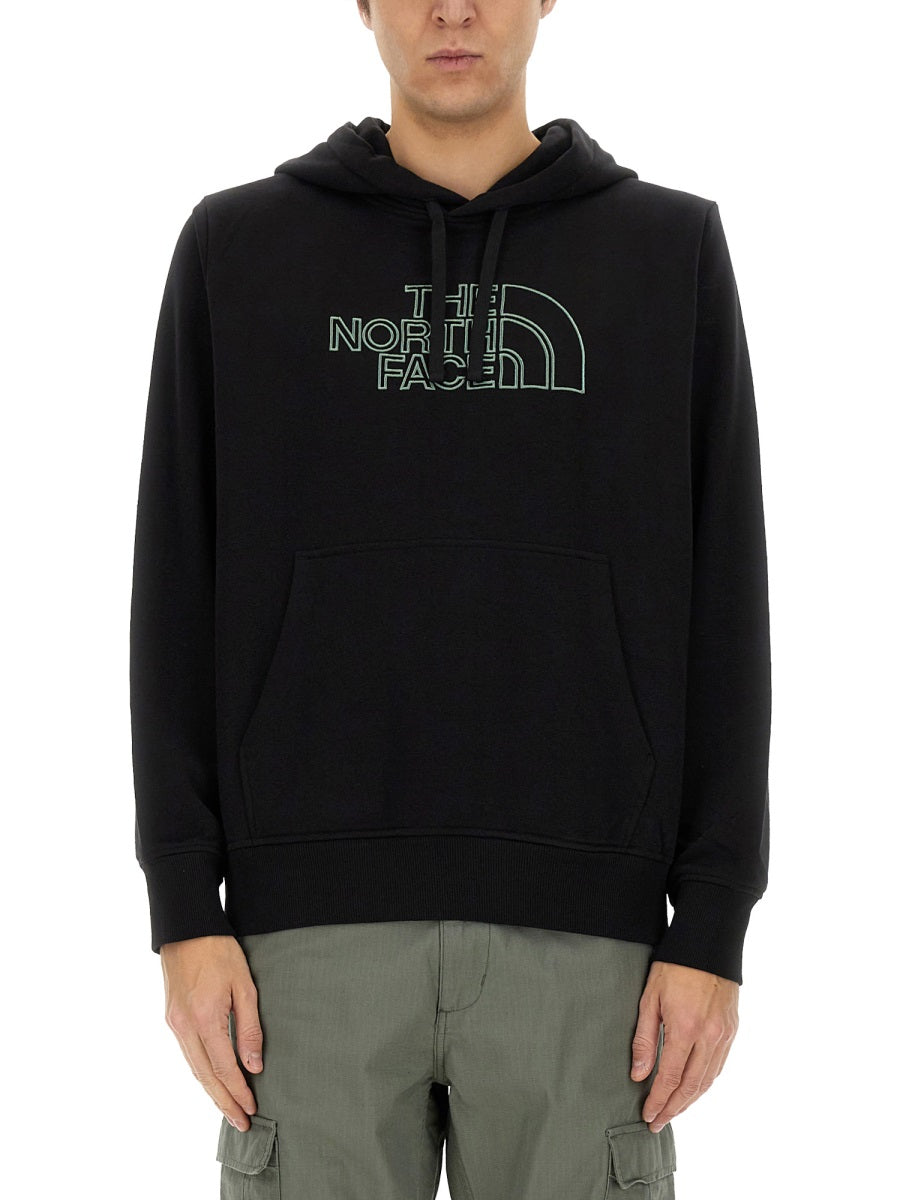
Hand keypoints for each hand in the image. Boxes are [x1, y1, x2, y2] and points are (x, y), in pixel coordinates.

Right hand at [161, 934, 263, 1130]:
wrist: (186, 927)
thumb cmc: (219, 950)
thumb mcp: (243, 984)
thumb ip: (249, 1026)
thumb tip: (254, 1065)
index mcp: (204, 1019)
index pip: (225, 1067)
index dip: (239, 1091)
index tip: (253, 1109)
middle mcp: (184, 1027)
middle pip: (206, 1076)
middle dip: (224, 1102)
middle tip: (241, 1123)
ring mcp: (174, 1023)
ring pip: (194, 1068)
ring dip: (212, 1091)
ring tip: (229, 1109)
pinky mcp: (172, 1018)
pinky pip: (188, 1054)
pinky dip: (202, 1072)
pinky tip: (214, 1080)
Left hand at [630, 960, 738, 1131]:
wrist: (708, 944)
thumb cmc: (673, 967)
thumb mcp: (650, 997)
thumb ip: (644, 1038)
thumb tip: (639, 1074)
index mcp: (686, 1028)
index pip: (671, 1076)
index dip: (659, 1100)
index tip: (648, 1115)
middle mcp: (709, 1036)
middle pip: (692, 1085)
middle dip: (674, 1108)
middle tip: (658, 1123)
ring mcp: (724, 1034)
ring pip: (708, 1079)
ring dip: (691, 1100)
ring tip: (673, 1111)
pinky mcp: (732, 1030)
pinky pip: (719, 1065)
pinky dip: (705, 1082)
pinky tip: (694, 1088)